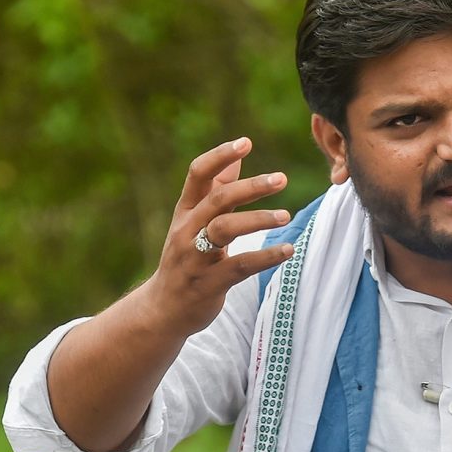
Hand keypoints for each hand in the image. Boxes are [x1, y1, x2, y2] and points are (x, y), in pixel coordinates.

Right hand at [144, 137, 293, 336]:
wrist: (163, 309)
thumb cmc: (187, 257)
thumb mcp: (195, 222)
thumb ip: (216, 190)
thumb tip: (235, 158)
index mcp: (185, 211)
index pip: (197, 175)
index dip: (219, 156)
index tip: (246, 142)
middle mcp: (187, 230)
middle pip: (217, 200)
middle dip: (250, 187)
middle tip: (281, 179)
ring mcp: (195, 258)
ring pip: (225, 230)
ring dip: (258, 220)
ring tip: (286, 216)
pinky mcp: (209, 284)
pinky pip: (239, 267)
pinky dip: (265, 258)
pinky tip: (288, 250)